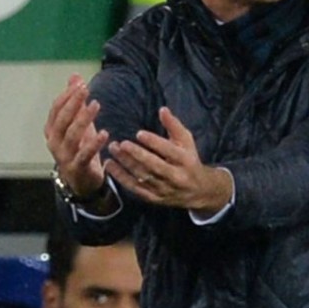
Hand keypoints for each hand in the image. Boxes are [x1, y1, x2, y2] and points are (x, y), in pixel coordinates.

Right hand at [44, 74, 107, 197]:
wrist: (81, 181)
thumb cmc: (79, 148)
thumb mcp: (77, 122)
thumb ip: (74, 101)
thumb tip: (74, 76)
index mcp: (52, 130)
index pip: (56, 109)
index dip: (67, 95)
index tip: (80, 84)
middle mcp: (54, 142)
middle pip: (62, 120)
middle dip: (73, 103)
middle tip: (85, 89)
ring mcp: (63, 156)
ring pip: (72, 135)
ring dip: (84, 119)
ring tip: (96, 105)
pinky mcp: (76, 167)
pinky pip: (84, 154)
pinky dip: (94, 144)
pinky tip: (104, 133)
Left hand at [108, 106, 231, 214]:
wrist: (198, 191)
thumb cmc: (189, 160)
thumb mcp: (186, 141)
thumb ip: (174, 125)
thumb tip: (162, 109)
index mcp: (186, 161)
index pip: (169, 151)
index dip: (154, 142)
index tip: (139, 133)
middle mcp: (176, 177)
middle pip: (154, 166)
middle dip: (137, 155)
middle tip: (121, 144)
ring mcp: (164, 189)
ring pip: (142, 177)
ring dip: (125, 164)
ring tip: (113, 149)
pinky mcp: (154, 198)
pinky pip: (135, 188)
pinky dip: (121, 177)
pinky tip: (110, 165)